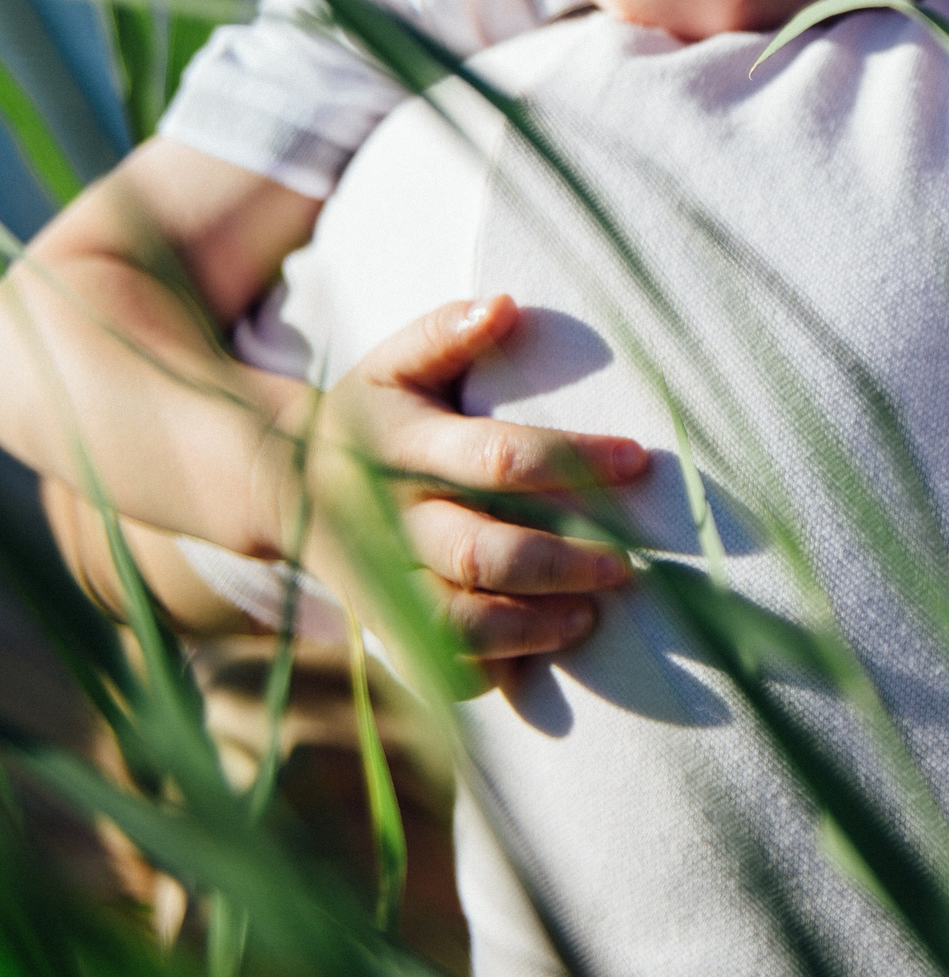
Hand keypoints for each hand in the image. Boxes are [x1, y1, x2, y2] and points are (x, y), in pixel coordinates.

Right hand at [277, 296, 648, 675]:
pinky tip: (536, 656)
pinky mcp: (382, 623)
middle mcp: (390, 520)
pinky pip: (431, 666)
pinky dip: (485, 672)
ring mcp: (382, 579)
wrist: (282, 485)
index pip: (497, 457)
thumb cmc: (369, 417)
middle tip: (625, 566)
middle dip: (560, 563)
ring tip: (589, 616)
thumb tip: (506, 305)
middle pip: (480, 553)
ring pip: (454, 623)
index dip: (572, 462)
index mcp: (400, 449)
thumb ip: (445, 333)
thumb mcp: (391, 363)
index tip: (637, 462)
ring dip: (529, 628)